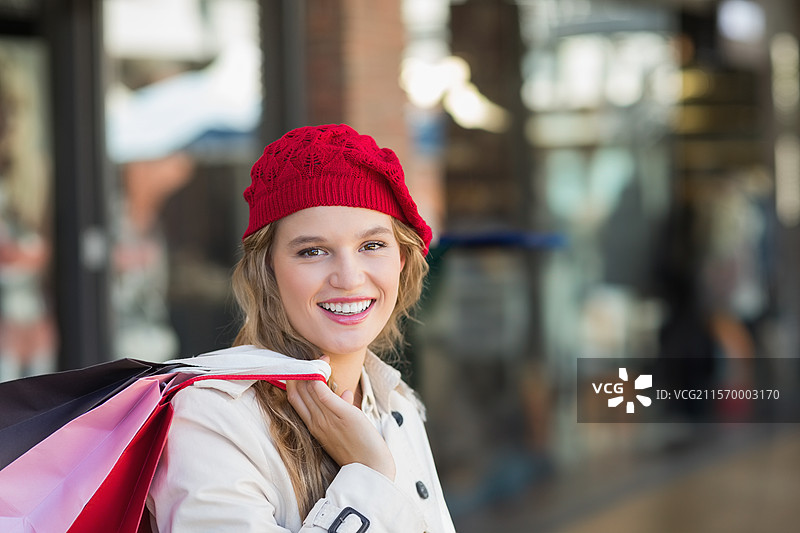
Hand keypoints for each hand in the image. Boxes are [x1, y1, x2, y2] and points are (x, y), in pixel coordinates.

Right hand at [286, 365, 395, 480]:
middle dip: (302, 371)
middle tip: (311, 358)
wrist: (372, 468)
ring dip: (312, 371)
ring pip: (309, 391)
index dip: (295, 380)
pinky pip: (325, 397)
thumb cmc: (358, 448)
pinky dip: (319, 383)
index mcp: (314, 425)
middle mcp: (317, 422)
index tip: (303, 366)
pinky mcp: (343, 416)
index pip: (294, 398)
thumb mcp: (345, 427)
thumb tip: (346, 392)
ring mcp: (328, 419)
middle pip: (298, 392)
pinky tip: (320, 371)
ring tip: (320, 358)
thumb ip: (343, 408)